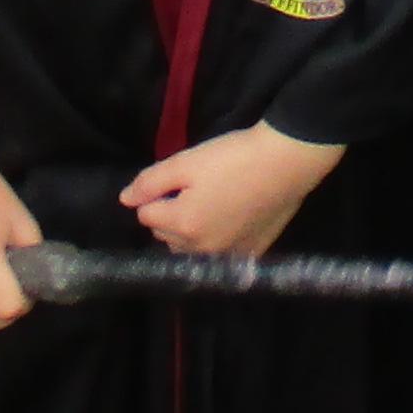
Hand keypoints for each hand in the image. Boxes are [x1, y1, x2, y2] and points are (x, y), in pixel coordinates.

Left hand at [125, 121, 343, 259]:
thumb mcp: (186, 162)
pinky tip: (232, 219)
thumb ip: (150, 183)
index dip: (156, 193)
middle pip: (166, 235)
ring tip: (212, 203)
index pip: (145, 215)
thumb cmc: (233, 157)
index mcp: (182, 225)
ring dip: (191, 231)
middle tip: (194, 187)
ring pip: (190, 249)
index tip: (179, 178)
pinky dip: (218, 240)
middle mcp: (201, 249)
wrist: (287, 162)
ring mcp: (227, 256)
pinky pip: (219, 254)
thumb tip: (124, 200)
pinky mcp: (250, 254)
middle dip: (170, 214)